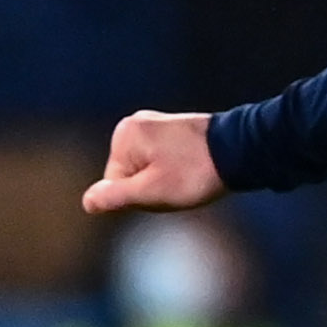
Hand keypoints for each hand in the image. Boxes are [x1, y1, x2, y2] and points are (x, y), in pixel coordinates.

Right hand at [83, 110, 223, 214]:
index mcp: (125, 136)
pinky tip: (192, 170)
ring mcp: (154, 124)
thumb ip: (116, 197)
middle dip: (151, 188)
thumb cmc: (195, 173)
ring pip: (146, 170)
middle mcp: (135, 124)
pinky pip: (160, 160)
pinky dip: (174, 171)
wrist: (240, 150)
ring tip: (188, 178)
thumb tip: (87, 202)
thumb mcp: (152, 192)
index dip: (140, 197)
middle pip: (129, 175)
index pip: (115, 185)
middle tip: (178, 185)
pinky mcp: (171, 128)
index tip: (165, 189)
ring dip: (164, 182)